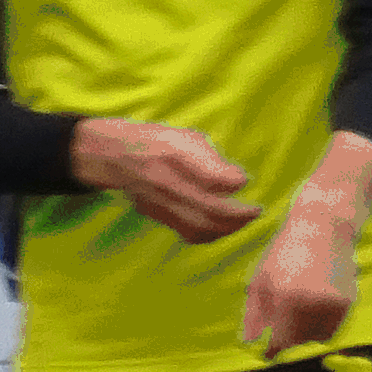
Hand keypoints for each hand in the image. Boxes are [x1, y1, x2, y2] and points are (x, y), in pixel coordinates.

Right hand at [69, 117, 256, 243]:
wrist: (115, 156)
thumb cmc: (159, 142)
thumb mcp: (188, 137)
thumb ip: (213, 158)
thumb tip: (238, 181)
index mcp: (177, 155)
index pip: (213, 177)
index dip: (235, 182)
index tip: (245, 181)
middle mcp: (168, 182)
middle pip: (210, 210)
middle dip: (239, 215)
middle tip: (255, 210)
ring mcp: (161, 203)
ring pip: (200, 226)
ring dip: (227, 228)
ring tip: (243, 221)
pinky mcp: (157, 216)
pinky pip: (188, 233)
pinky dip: (210, 234)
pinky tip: (222, 228)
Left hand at [242, 182, 365, 356]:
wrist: (324, 228)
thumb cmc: (284, 252)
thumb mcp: (259, 280)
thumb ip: (253, 315)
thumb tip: (251, 344)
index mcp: (283, 298)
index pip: (278, 343)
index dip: (271, 350)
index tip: (267, 352)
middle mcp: (310, 304)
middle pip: (297, 343)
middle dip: (288, 339)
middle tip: (283, 322)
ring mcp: (332, 304)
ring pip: (317, 338)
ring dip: (306, 333)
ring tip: (300, 310)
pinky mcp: (348, 302)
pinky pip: (332, 328)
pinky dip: (322, 324)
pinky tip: (315, 304)